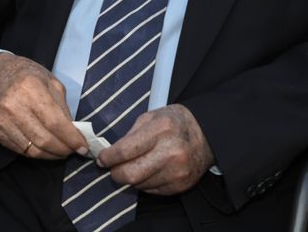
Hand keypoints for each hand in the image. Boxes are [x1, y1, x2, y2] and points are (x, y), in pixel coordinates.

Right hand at [0, 54, 87, 158]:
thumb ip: (64, 109)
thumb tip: (75, 135)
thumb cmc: (31, 78)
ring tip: (62, 151)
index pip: (54, 122)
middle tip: (74, 150)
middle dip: (64, 149)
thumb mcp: (53, 84)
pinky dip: (38, 153)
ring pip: (33, 150)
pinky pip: (23, 151)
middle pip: (44, 139)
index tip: (83, 146)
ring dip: (52, 155)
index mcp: (30, 88)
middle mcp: (14, 105)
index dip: (71, 138)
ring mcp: (3, 120)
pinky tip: (46, 148)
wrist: (1, 77)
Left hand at [97, 104, 213, 194]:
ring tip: (133, 166)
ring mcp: (178, 171)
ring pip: (140, 185)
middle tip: (111, 168)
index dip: (108, 157)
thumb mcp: (151, 117)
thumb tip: (110, 152)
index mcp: (160, 129)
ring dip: (131, 178)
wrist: (206, 134)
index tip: (101, 158)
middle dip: (115, 173)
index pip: (125, 150)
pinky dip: (144, 183)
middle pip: (131, 174)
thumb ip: (130, 134)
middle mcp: (171, 152)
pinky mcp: (182, 185)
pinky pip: (152, 190)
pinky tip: (148, 171)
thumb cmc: (174, 122)